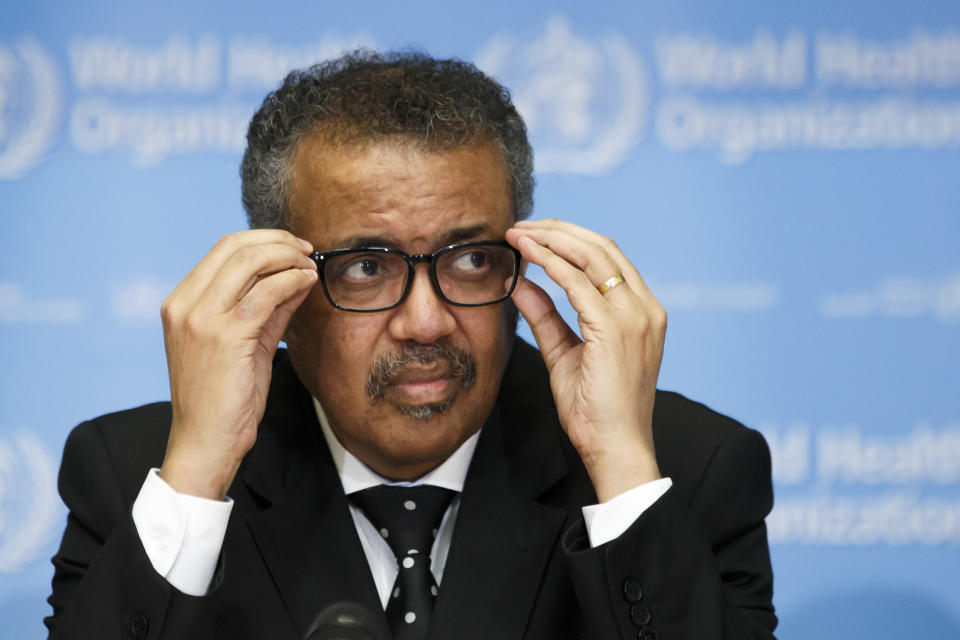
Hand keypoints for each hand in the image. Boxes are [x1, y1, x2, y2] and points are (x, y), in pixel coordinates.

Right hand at [158, 230, 317, 498]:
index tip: (292, 247)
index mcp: (180, 303)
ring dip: (287, 258)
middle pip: (234, 246)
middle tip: (305, 249)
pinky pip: (265, 293)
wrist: (206, 443)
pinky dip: (291, 280)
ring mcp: (200, 318)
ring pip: (249, 262)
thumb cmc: (224, 399)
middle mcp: (184, 305)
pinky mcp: (224, 335)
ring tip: (309, 266)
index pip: (222, 249)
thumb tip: (296, 277)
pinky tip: (307, 283)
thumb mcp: (245, 344)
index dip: (262, 240)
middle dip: (277, 241)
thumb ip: (267, 309)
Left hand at [506, 219, 665, 501]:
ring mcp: (634, 317)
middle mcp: (644, 308)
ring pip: (592, 256)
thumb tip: (521, 284)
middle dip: (558, 230)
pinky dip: (550, 263)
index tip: (533, 234)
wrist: (615, 448)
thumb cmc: (596, 410)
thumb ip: (546, 317)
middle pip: (602, 247)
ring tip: (518, 233)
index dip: (569, 239)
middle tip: (520, 225)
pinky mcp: (616, 329)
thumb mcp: (565, 353)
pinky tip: (527, 255)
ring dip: (551, 239)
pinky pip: (578, 283)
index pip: (607, 258)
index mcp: (641, 311)